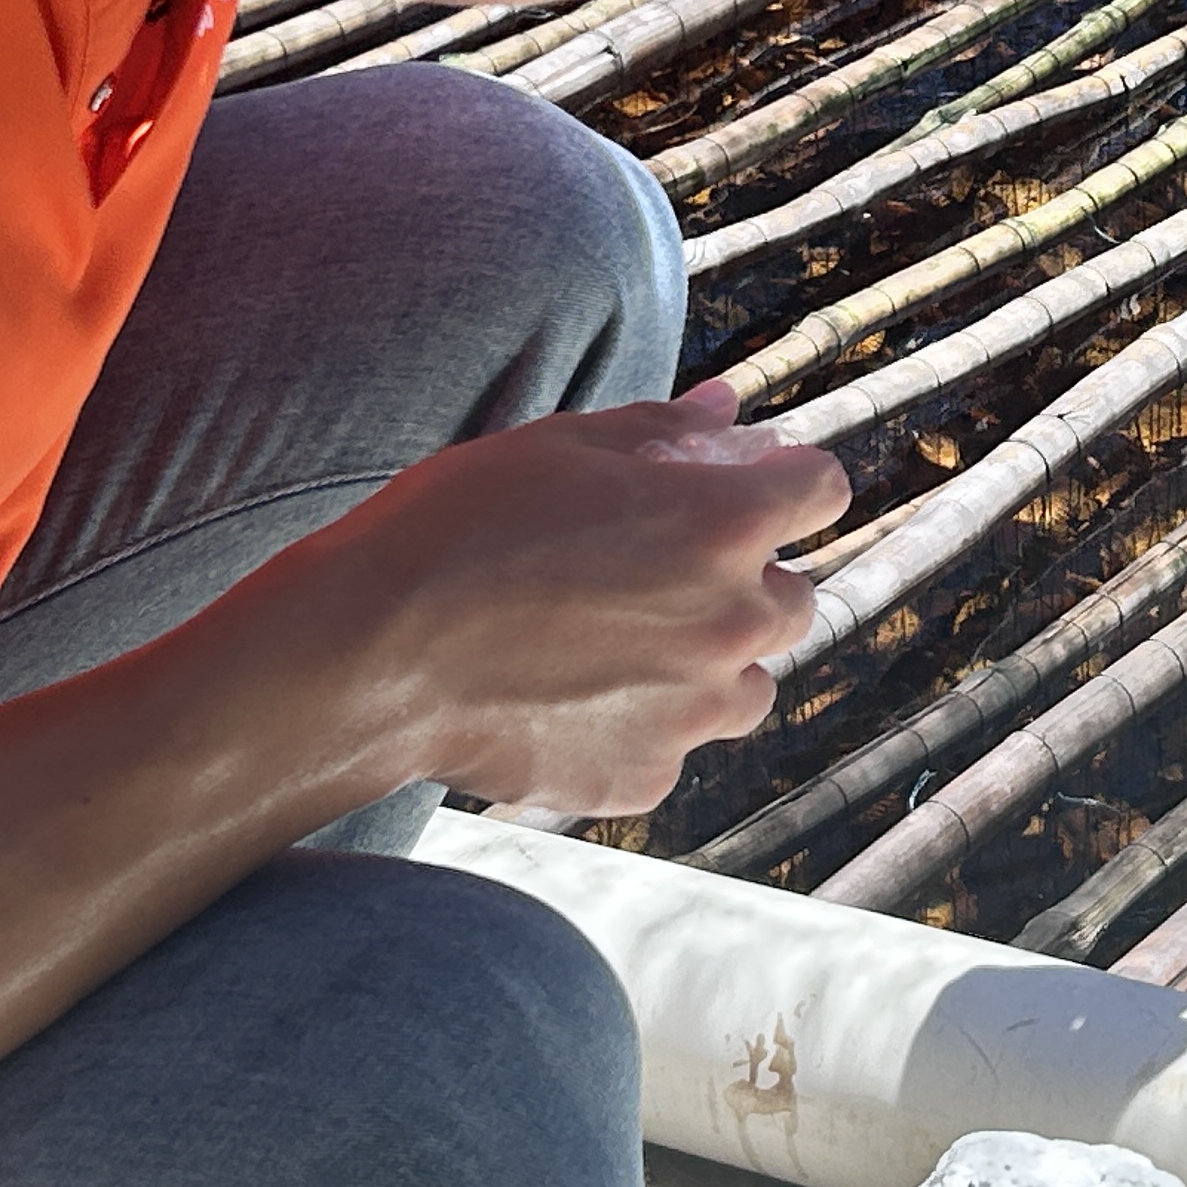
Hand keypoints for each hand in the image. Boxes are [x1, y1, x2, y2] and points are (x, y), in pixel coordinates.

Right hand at [242, 379, 847, 817]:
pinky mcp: (643, 777)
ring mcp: (692, 711)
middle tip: (656, 570)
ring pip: (746, 685)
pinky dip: (637, 726)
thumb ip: (664, 428)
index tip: (746, 485)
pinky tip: (562, 699)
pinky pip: (670, 748)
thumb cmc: (456, 527)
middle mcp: (731, 623)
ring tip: (611, 643)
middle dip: (745, 579)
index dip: (784, 480)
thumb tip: (730, 410)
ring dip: (707, 662)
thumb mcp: (560, 446)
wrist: (366, 656)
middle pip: (794, 599)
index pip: (819, 488)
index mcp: (724, 525)